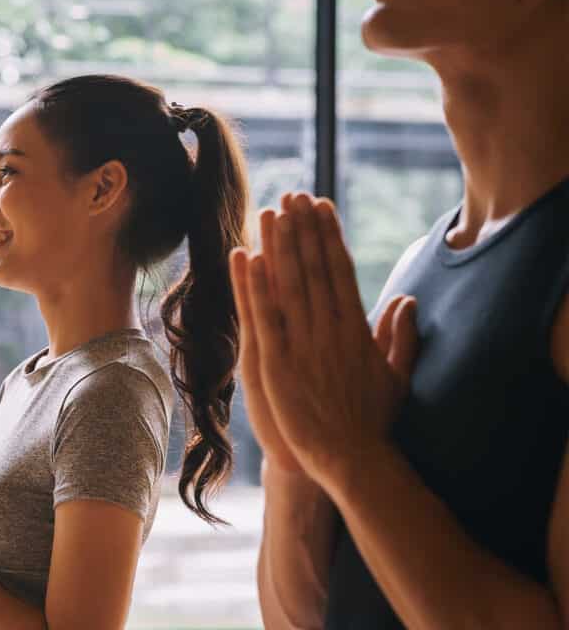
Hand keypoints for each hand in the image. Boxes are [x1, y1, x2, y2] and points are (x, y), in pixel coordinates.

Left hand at [235, 193, 417, 490]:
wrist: (352, 461)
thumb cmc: (373, 422)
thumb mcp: (396, 376)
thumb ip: (401, 336)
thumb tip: (408, 300)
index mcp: (355, 328)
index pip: (340, 270)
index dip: (328, 236)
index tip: (320, 206)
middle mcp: (330, 330)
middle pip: (314, 268)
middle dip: (302, 229)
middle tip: (292, 194)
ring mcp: (303, 345)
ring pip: (289, 285)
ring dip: (279, 245)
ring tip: (270, 211)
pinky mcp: (278, 364)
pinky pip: (263, 317)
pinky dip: (254, 286)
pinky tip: (246, 256)